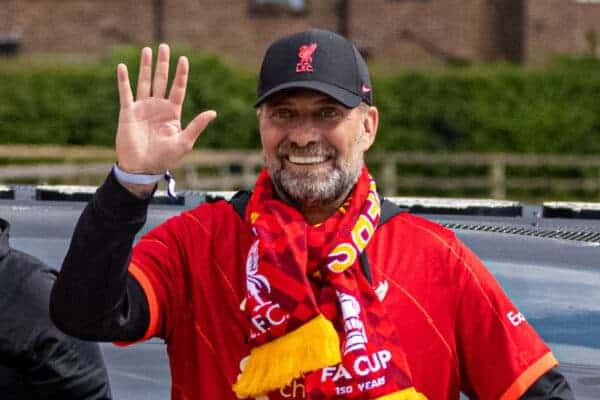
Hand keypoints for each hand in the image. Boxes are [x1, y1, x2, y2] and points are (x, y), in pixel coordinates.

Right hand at [115, 44, 216, 173]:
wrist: (142, 168)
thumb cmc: (165, 158)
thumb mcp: (184, 142)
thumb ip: (196, 125)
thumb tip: (213, 112)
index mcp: (172, 113)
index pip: (178, 88)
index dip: (180, 74)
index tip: (183, 59)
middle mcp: (158, 107)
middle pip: (162, 80)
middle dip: (163, 64)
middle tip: (165, 46)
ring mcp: (142, 108)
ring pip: (145, 82)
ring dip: (145, 66)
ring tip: (147, 50)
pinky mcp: (127, 112)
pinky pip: (126, 93)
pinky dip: (124, 80)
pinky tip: (123, 67)